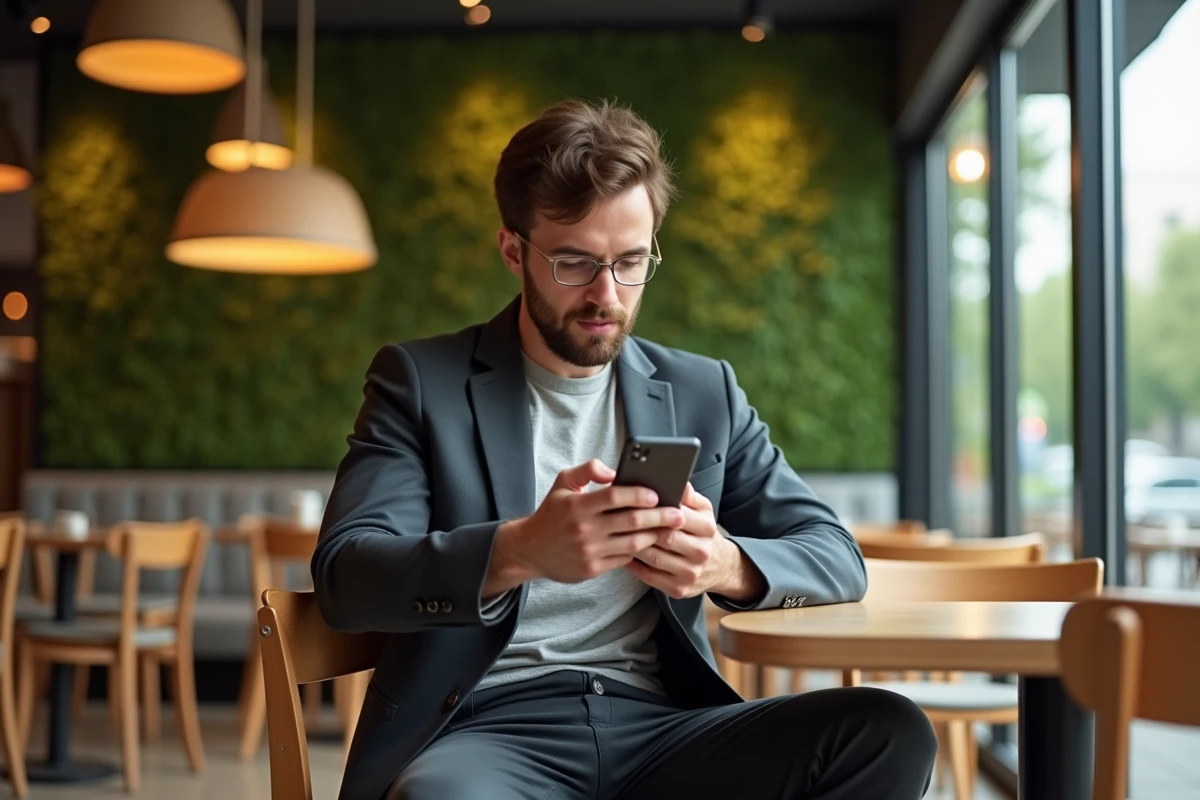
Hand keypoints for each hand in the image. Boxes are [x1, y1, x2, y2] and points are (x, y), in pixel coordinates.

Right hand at [494, 459, 685, 585]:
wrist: (530, 549)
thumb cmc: (551, 513)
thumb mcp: (563, 483)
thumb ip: (587, 469)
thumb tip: (614, 471)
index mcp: (577, 505)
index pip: (615, 496)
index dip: (639, 494)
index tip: (656, 494)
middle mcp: (584, 529)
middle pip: (631, 521)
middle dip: (660, 517)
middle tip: (678, 514)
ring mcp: (589, 551)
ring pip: (633, 543)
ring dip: (655, 536)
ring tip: (670, 529)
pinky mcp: (592, 569)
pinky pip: (624, 559)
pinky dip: (640, 551)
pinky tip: (651, 543)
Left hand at [625, 482, 741, 598]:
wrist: (720, 567)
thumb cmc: (703, 533)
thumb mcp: (703, 510)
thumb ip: (689, 495)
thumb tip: (676, 481)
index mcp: (707, 528)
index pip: (677, 516)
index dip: (654, 510)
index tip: (635, 502)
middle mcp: (702, 551)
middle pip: (664, 537)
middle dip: (641, 528)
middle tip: (620, 518)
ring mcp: (691, 572)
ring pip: (654, 557)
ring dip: (634, 545)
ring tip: (618, 534)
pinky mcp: (679, 589)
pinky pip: (650, 576)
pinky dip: (634, 565)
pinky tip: (623, 554)